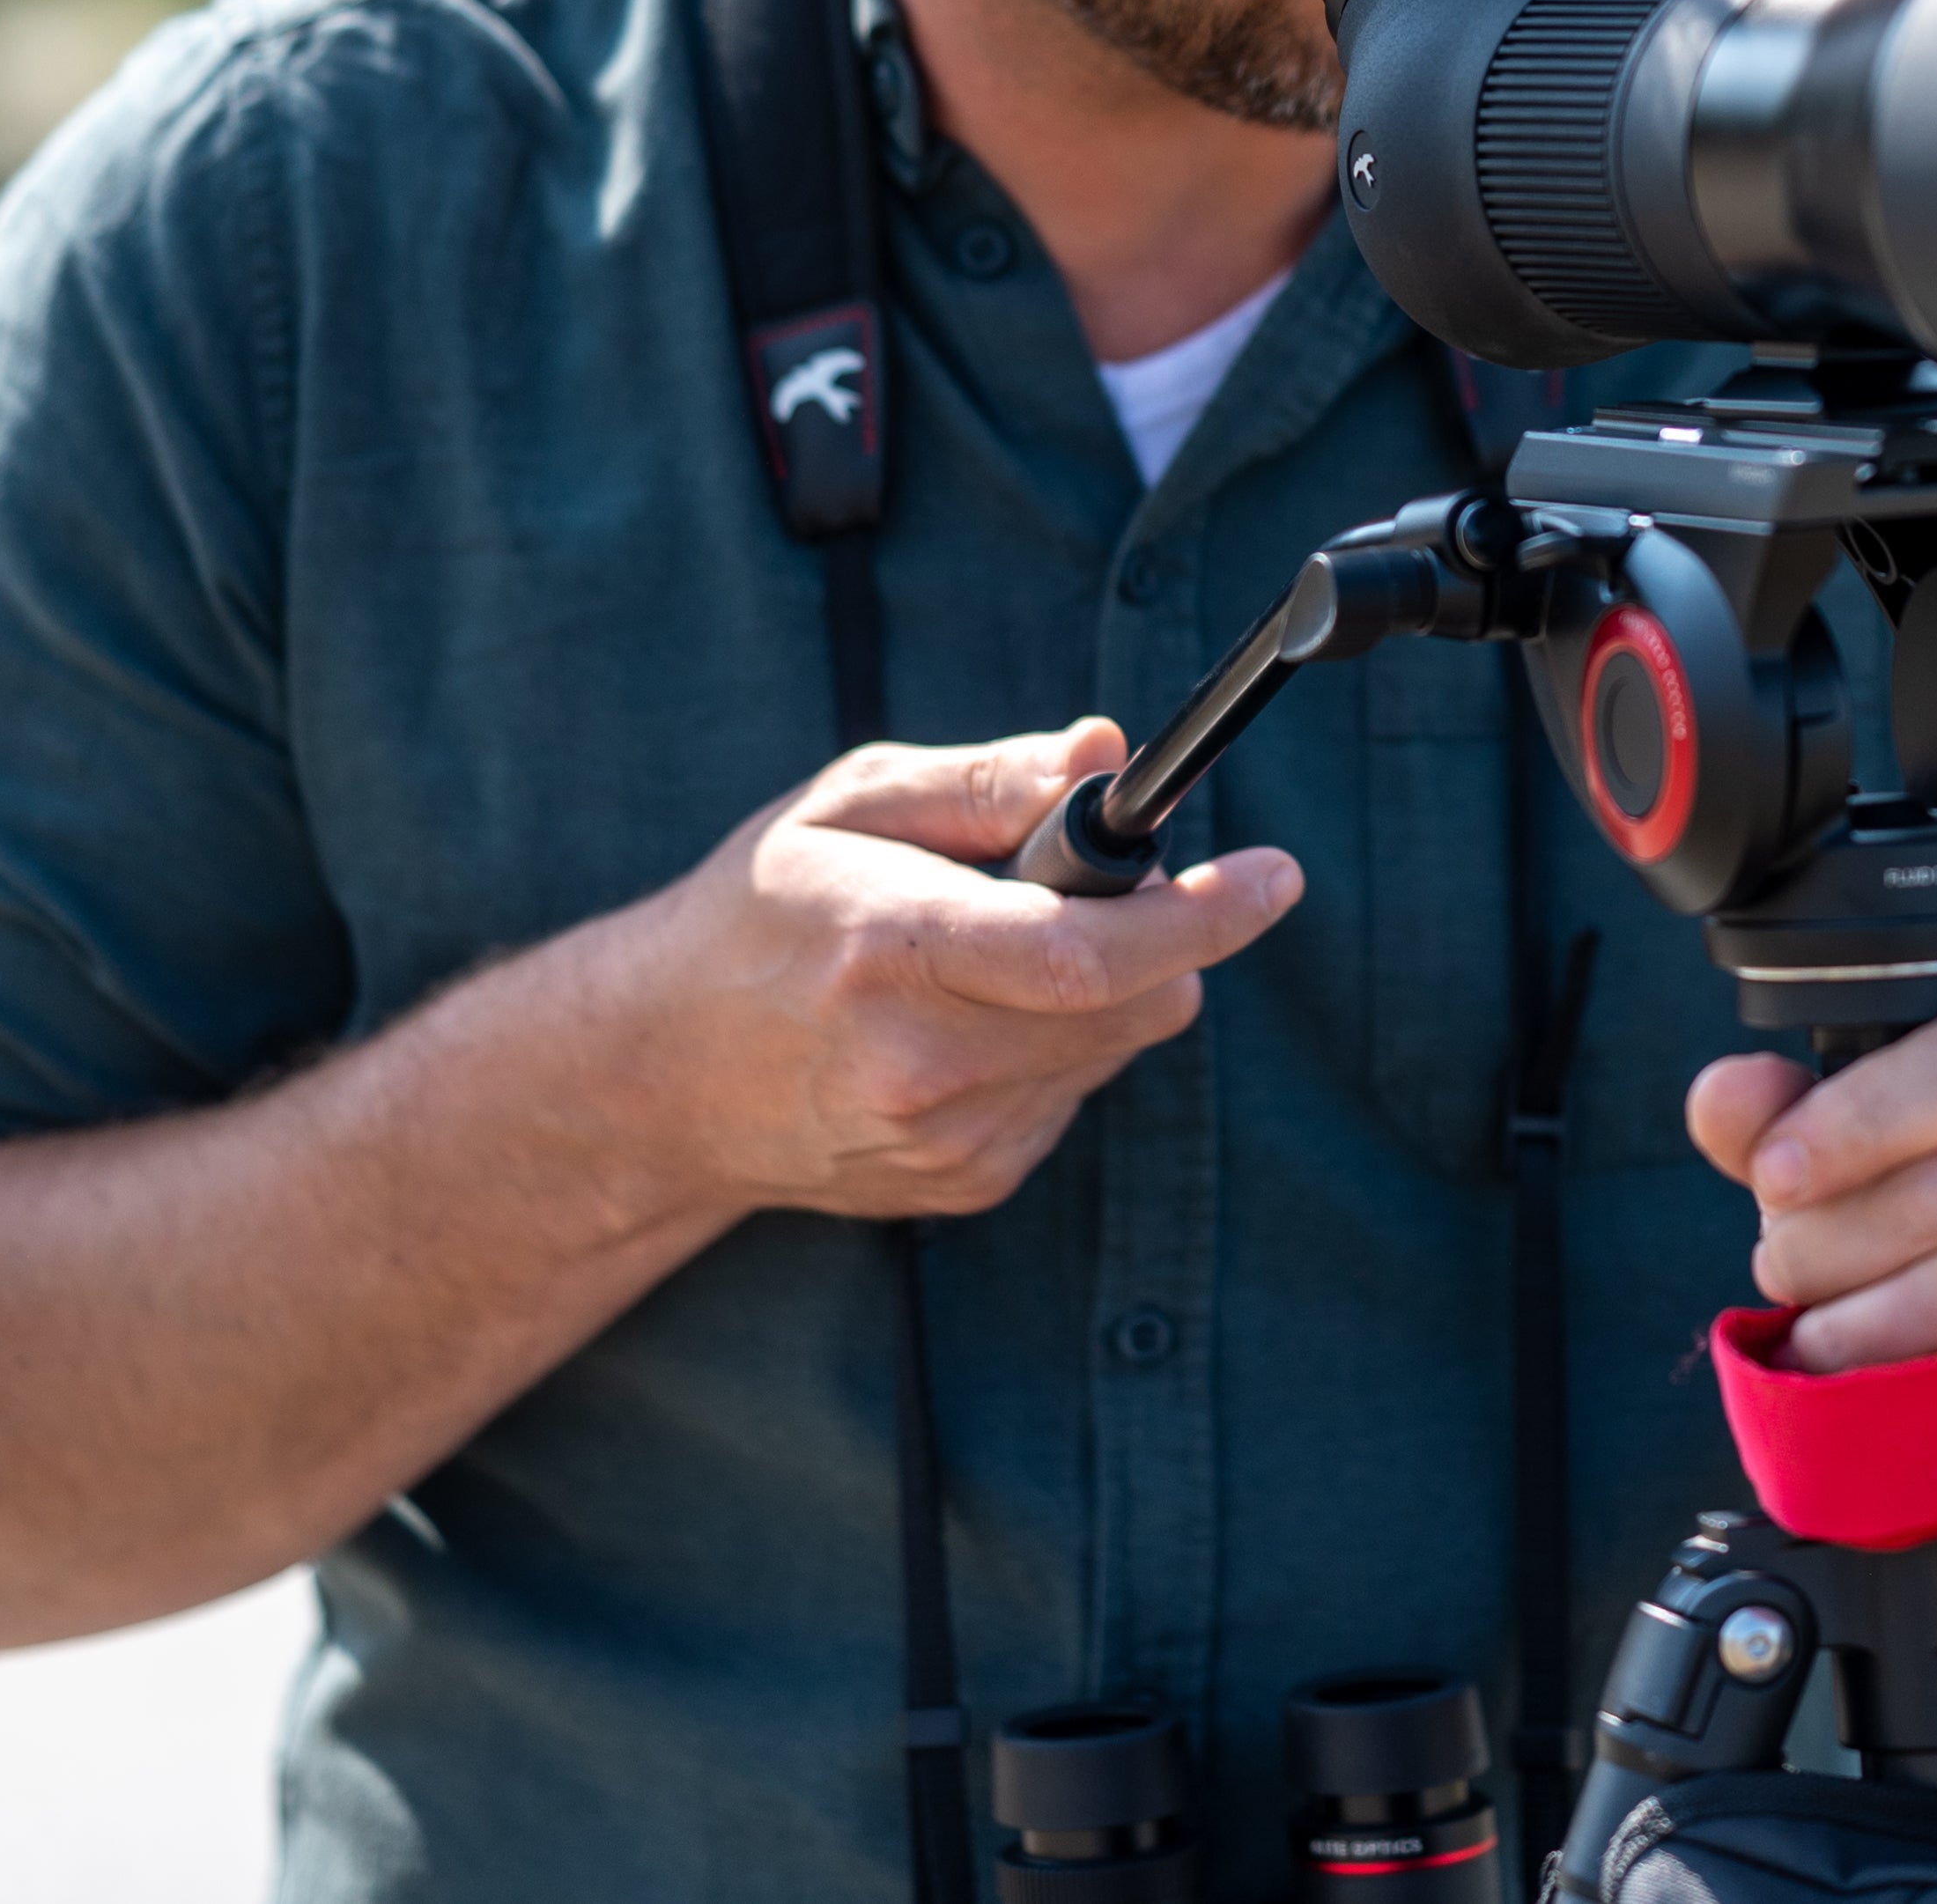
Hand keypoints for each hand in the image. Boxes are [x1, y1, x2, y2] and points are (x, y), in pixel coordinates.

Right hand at [594, 717, 1299, 1222]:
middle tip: (1071, 887)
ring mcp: (946, 1140)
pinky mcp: (965, 1185)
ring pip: (1115, 1050)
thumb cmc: (760, 912)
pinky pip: (1073, 1096)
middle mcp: (922, 1063)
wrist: (659, 1078)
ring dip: (1095, 992)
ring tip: (984, 958)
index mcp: (892, 949)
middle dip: (1152, 932)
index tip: (1276, 876)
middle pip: (1134, 1004)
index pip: (1087, 953)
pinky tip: (960, 1025)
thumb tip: (1108, 751)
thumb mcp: (853, 803)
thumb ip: (989, 777)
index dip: (1204, 915)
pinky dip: (1053, 1047)